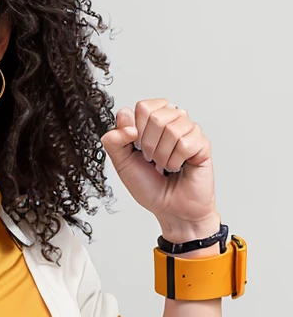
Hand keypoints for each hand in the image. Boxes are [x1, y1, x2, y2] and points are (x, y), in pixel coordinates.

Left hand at [100, 100, 218, 234]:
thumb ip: (114, 140)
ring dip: (162, 156)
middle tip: (153, 161)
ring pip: (171, 129)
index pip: (143, 107)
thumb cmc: (150, 187)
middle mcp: (173, 121)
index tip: (138, 149)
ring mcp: (189, 130)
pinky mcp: (202, 143)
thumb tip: (124, 114)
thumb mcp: (122, 164)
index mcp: (153, 120)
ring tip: (165, 166)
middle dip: (148, 145)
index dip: (136, 130)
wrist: (169, 209)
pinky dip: (176, 161)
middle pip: (156, 115)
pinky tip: (178, 168)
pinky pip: (185, 143)